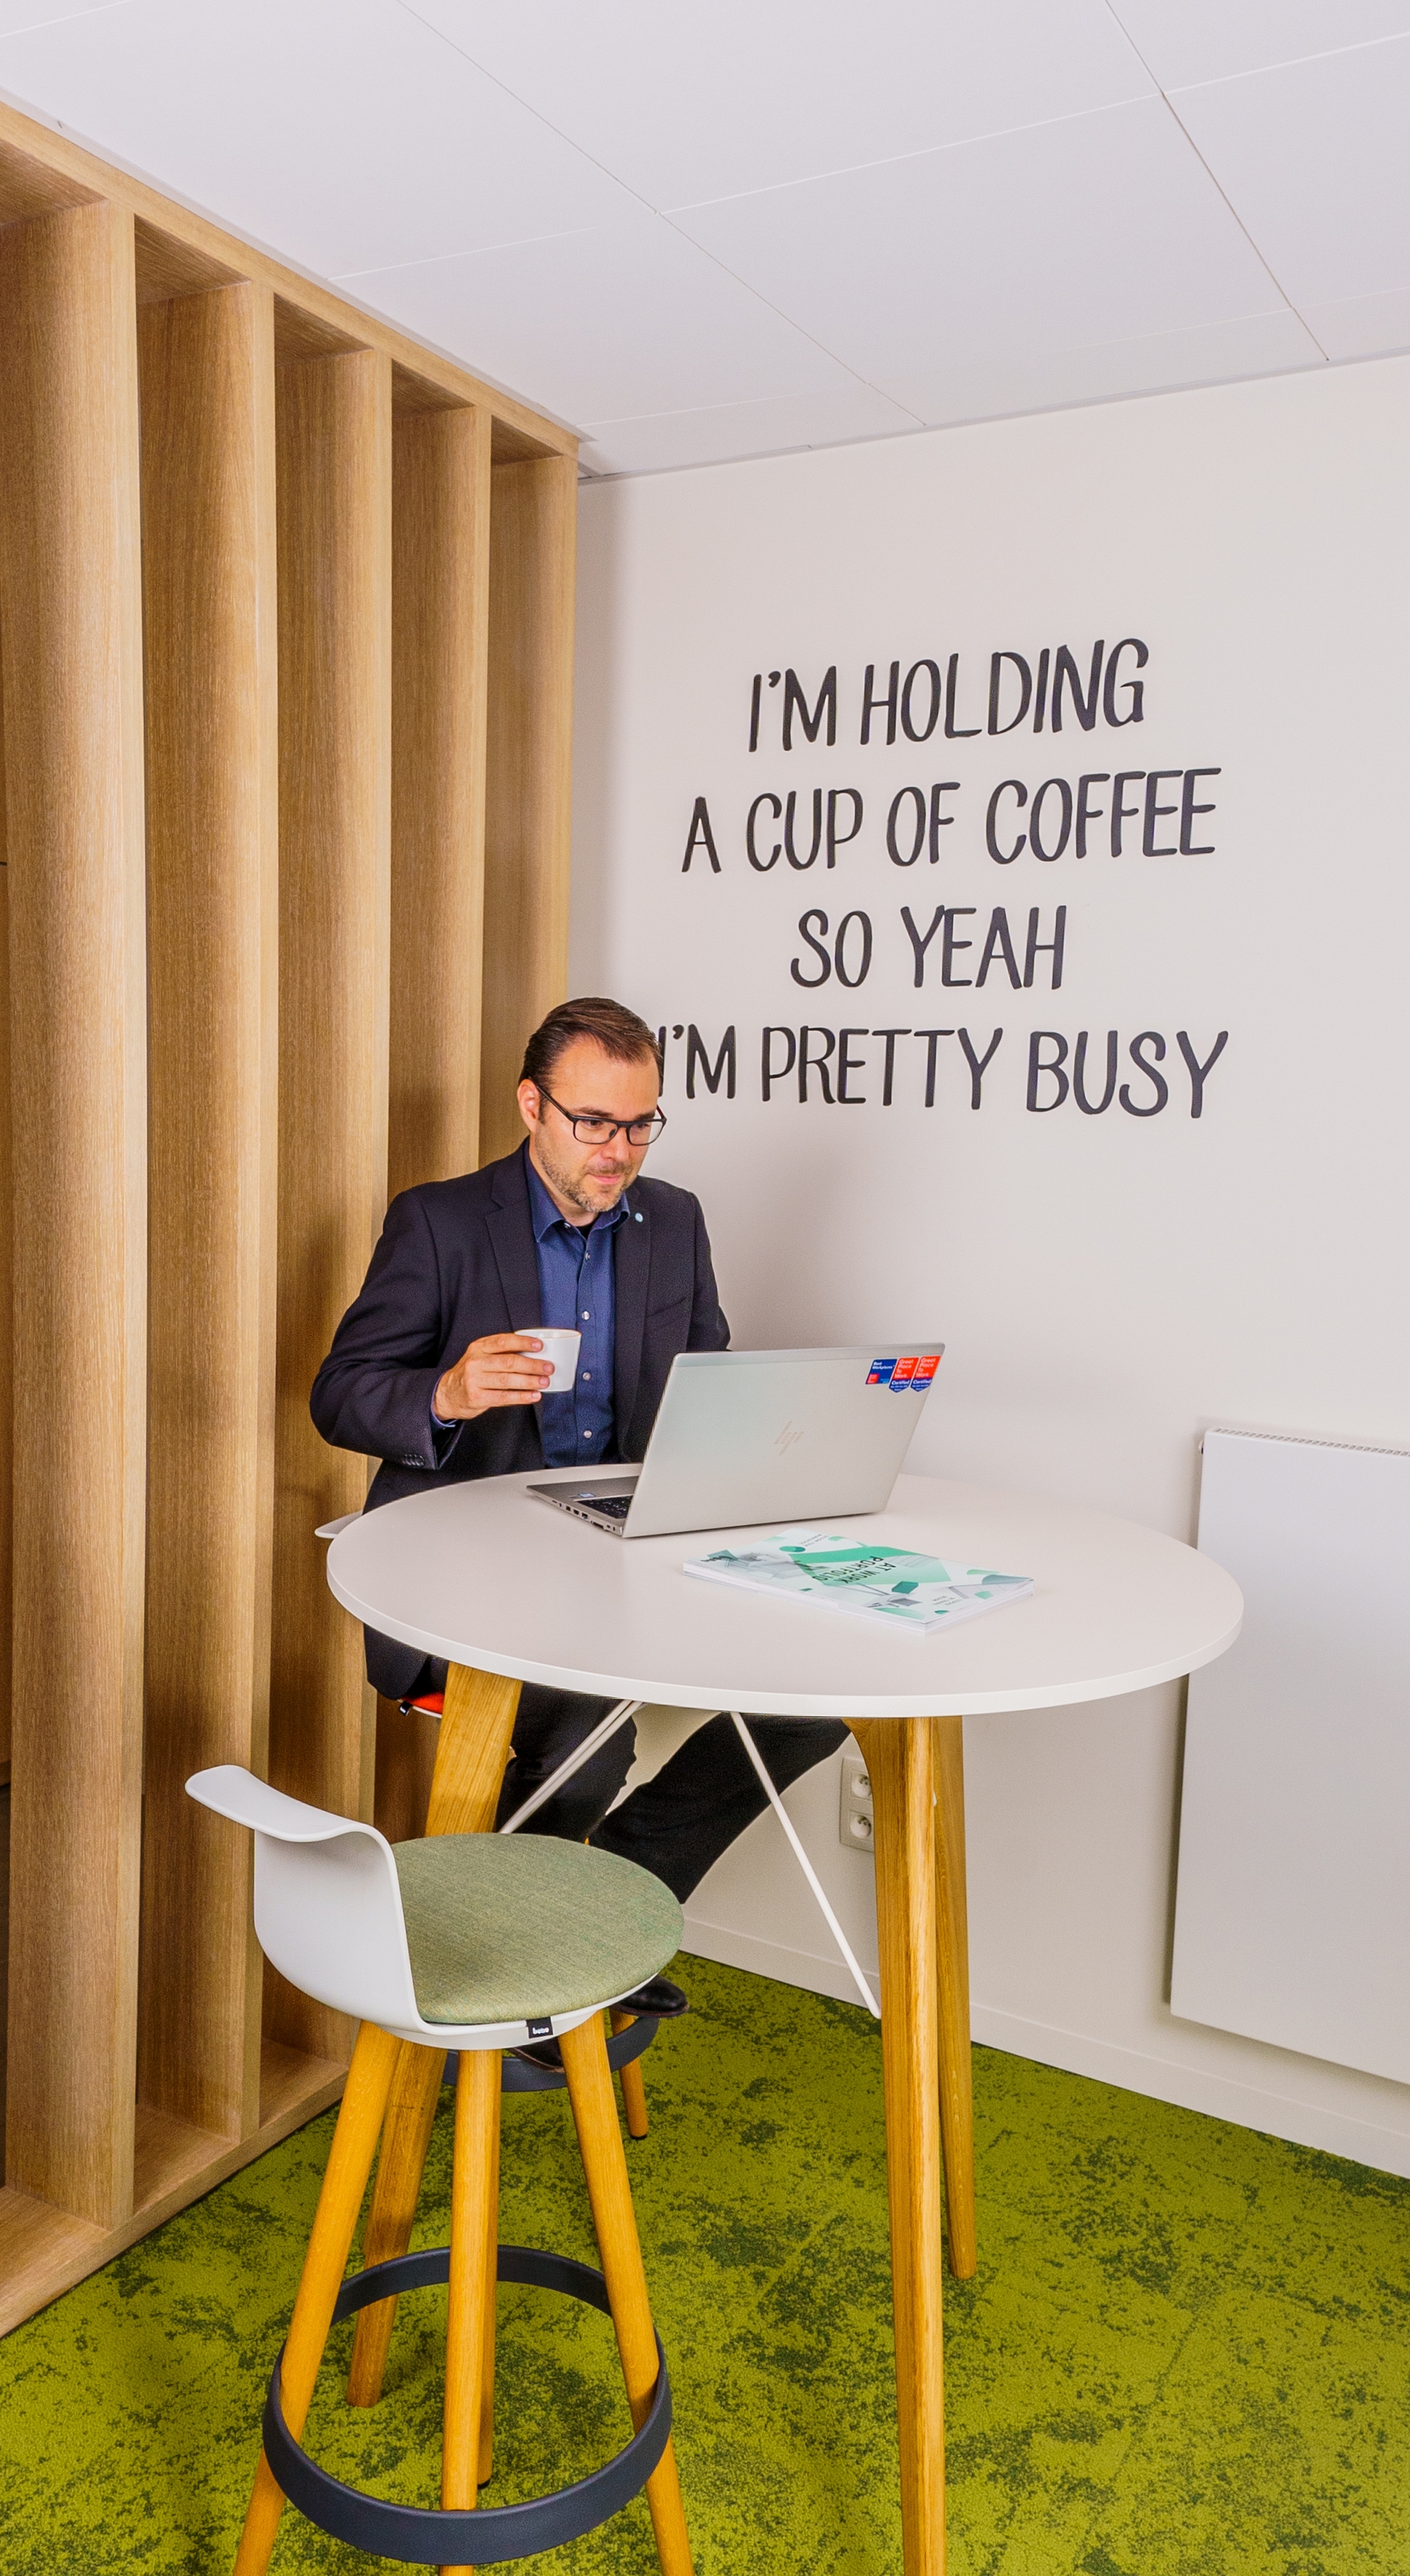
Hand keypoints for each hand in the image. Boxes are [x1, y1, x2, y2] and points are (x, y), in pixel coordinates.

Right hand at [433, 1333, 552, 1421]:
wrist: (447, 1393)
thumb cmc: (471, 1373)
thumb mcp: (480, 1356)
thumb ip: (501, 1353)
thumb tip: (534, 1355)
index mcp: (478, 1347)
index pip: (503, 1341)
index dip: (523, 1343)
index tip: (539, 1346)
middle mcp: (475, 1362)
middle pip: (508, 1362)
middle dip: (532, 1365)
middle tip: (548, 1367)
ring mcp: (474, 1381)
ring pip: (507, 1380)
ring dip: (529, 1381)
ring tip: (544, 1382)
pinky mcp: (477, 1398)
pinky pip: (504, 1397)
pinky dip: (521, 1397)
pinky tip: (534, 1395)